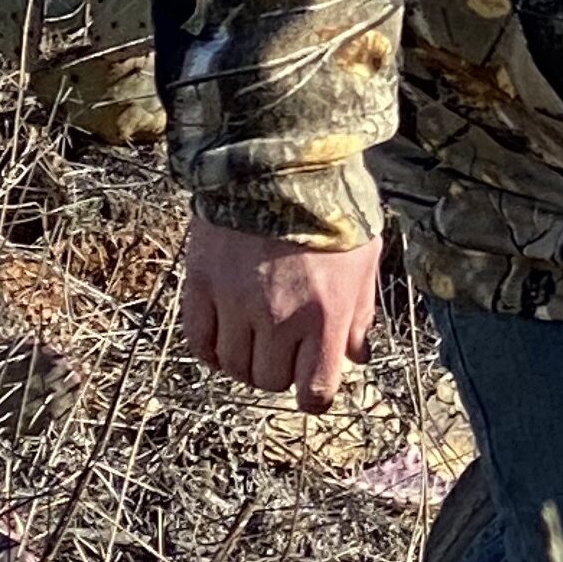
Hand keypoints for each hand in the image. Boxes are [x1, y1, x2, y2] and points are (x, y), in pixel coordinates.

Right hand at [178, 213, 382, 411]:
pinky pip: (198, 341)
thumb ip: (360, 313)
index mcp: (325, 315)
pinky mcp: (200, 287)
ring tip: (256, 339)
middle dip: (280, 373)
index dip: (314, 396)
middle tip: (286, 351)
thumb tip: (357, 357)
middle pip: (269, 381)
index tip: (313, 388)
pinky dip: (211, 349)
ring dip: (246, 361)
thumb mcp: (364, 260)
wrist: (280, 165)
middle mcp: (278, 318)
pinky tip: (224, 338)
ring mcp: (236, 305)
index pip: (315, 389)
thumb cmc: (332, 211)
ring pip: (233, 366)